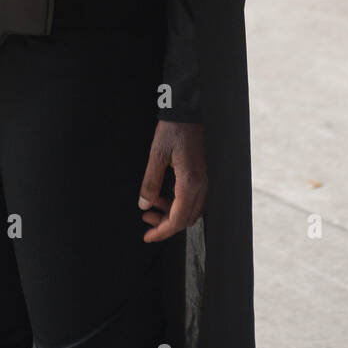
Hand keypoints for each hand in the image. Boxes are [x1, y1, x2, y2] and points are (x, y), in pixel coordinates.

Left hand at [138, 120, 206, 241]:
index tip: (148, 237)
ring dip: (171, 212)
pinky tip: (162, 195)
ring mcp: (204, 180)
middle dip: (165, 223)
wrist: (188, 111)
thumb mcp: (157, 155)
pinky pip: (193, 199)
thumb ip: (150, 182)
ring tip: (150, 206)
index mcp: (190, 183)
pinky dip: (177, 202)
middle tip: (146, 218)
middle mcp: (201, 185)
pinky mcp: (202, 175)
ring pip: (190, 210)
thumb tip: (144, 205)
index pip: (178, 219)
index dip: (162, 232)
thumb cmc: (173, 129)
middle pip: (186, 219)